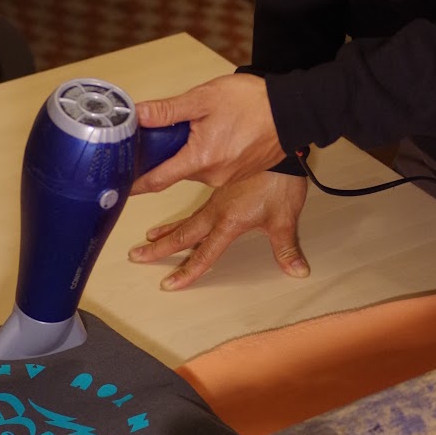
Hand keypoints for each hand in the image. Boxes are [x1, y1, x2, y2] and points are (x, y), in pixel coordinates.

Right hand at [128, 171, 308, 289]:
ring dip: (167, 230)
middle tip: (137, 256)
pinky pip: (195, 209)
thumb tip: (298, 272)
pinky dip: (182, 217)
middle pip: (184, 234)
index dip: (188, 271)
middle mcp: (217, 212)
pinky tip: (177, 220)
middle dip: (160, 248)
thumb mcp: (284, 219)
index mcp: (229, 221)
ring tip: (148, 239)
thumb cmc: (280, 184)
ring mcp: (216, 200)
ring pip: (186, 220)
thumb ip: (287, 248)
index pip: (205, 253)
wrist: (279, 150)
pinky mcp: (220, 191)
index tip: (170, 284)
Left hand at [132, 74, 284, 191]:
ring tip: (199, 128)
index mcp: (201, 160)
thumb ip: (168, 110)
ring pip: (196, 168)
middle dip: (166, 155)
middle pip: (176, 171)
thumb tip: (137, 115)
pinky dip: (207, 155)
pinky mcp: (239, 173)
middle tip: (162, 133)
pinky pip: (214, 168)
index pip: (157, 179)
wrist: (293, 111)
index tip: (119, 186)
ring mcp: (228, 177)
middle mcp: (213, 176)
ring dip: (189, 153)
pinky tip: (218, 134)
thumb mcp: (204, 99)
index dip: (135, 183)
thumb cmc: (252, 102)